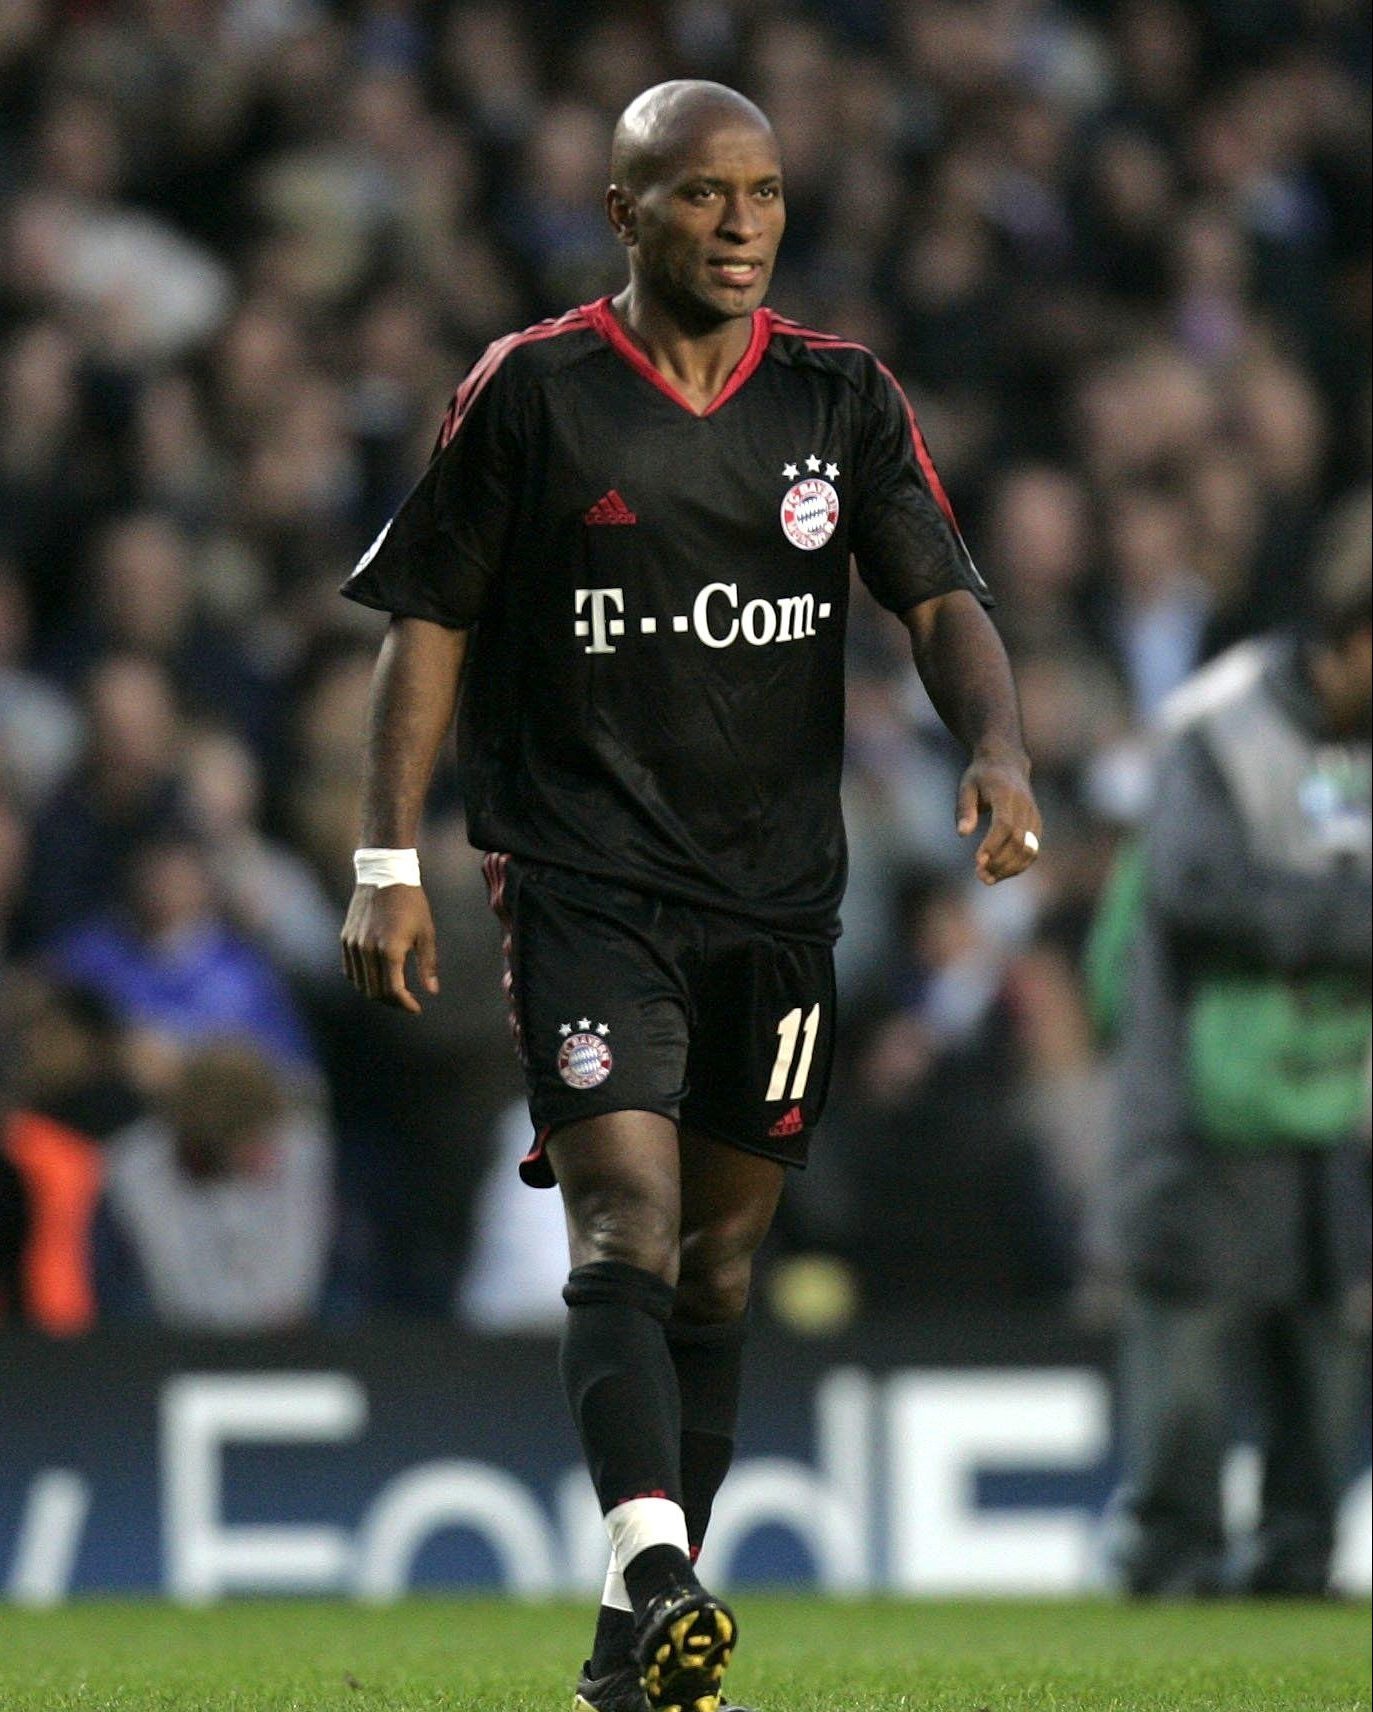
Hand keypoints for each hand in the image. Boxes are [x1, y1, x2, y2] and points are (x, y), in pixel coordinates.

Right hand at [340, 884, 438, 1012]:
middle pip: (375, 991)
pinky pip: (350, 971)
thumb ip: (428, 964)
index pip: (393, 990)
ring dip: (377, 993)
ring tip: (393, 992)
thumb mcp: (426, 933)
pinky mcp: (345, 939)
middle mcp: (368, 950)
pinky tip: (376, 978)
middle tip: (407, 1002)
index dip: (405, 1004)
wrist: (385, 874)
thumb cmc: (411, 903)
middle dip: (393, 1002)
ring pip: (360, 984)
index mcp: (390, 949)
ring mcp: (353, 945)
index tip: (416, 1008)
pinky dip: (362, 980)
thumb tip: (432, 991)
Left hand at [956, 750, 1041, 884]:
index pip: (1004, 825)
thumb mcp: (966, 786)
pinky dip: (1018, 865)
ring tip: (987, 879)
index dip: (992, 845)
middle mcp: (1025, 806)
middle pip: (1018, 841)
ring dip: (1010, 869)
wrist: (1008, 762)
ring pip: (1029, 850)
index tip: (977, 862)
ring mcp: (1034, 816)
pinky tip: (999, 873)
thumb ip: (964, 809)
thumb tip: (963, 833)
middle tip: (979, 876)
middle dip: (1000, 862)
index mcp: (1007, 794)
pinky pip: (1032, 850)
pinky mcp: (1037, 825)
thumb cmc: (981, 776)